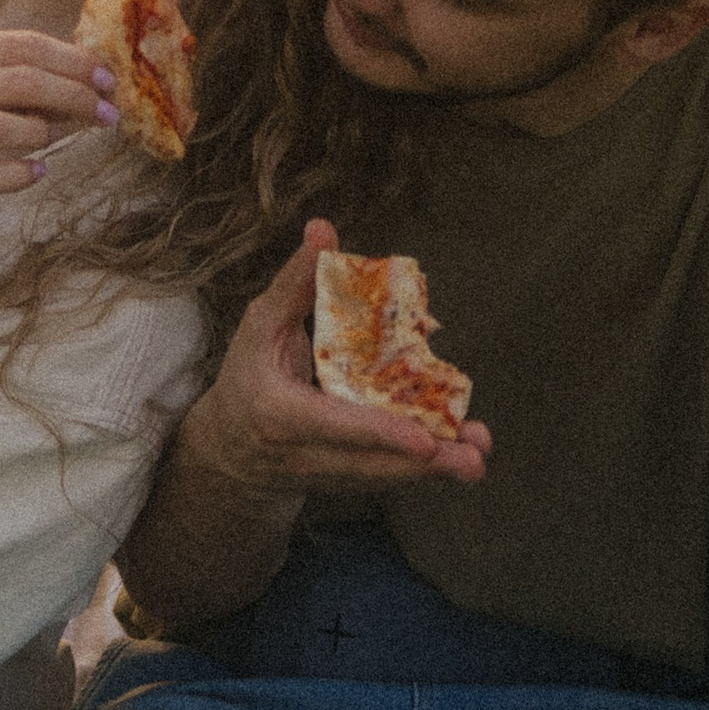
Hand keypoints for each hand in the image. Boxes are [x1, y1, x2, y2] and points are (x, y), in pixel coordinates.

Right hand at [0, 26, 117, 272]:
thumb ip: (30, 78)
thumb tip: (98, 81)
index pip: (22, 45)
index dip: (73, 61)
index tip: (108, 79)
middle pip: (19, 81)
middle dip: (73, 95)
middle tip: (107, 112)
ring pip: (0, 125)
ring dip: (45, 132)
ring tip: (60, 138)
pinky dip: (21, 173)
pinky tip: (37, 171)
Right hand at [195, 221, 492, 498]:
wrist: (232, 450)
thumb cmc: (249, 373)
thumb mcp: (261, 325)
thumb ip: (294, 283)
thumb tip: (322, 228)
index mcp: (279, 412)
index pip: (332, 425)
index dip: (378, 432)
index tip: (422, 440)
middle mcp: (304, 453)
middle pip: (370, 464)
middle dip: (423, 464)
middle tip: (472, 458)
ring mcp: (328, 474)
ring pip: (386, 476)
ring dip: (435, 471)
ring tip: (476, 457)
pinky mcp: (347, 482)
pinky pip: (389, 476)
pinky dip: (426, 468)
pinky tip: (463, 452)